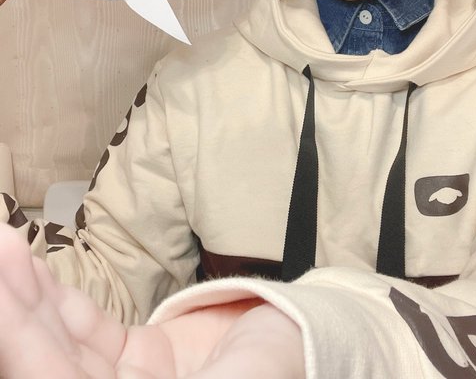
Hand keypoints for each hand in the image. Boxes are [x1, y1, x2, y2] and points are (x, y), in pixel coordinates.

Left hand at [0, 224, 304, 377]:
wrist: (307, 348)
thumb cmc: (272, 374)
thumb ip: (133, 368)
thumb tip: (45, 359)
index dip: (20, 340)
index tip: (2, 285)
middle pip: (47, 365)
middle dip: (16, 311)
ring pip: (58, 344)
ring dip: (26, 298)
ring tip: (4, 247)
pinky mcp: (135, 361)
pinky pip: (84, 330)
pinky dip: (54, 300)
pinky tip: (27, 267)